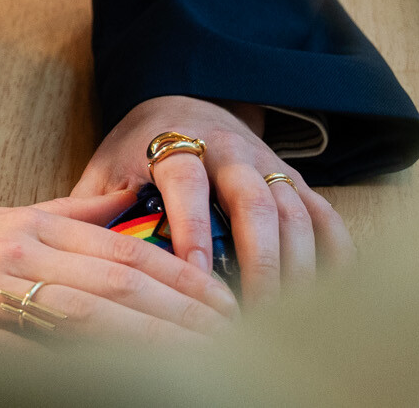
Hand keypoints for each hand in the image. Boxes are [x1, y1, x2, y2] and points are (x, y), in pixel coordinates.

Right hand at [0, 195, 235, 351]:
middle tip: (236, 340)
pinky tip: (115, 379)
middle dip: (185, 314)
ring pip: (89, 315)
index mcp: (26, 224)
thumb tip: (125, 203)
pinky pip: (28, 354)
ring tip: (199, 364)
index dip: (184, 279)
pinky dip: (77, 367)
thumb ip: (61, 216)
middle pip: (120, 283)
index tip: (228, 305)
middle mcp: (14, 250)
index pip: (126, 251)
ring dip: (151, 341)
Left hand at [77, 96, 354, 302]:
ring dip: (296, 266)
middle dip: (258, 259)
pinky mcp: (294, 180)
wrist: (181, 103)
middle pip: (253, 200)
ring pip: (293, 211)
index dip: (191, 225)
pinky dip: (334, 253)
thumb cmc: (136, 151)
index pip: (185, 180)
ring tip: (285, 316)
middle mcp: (227, 150)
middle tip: (254, 312)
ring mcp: (266, 163)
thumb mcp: (106, 169)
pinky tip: (328, 293)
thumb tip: (83, 256)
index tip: (194, 274)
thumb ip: (93, 208)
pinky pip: (325, 215)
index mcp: (173, 143)